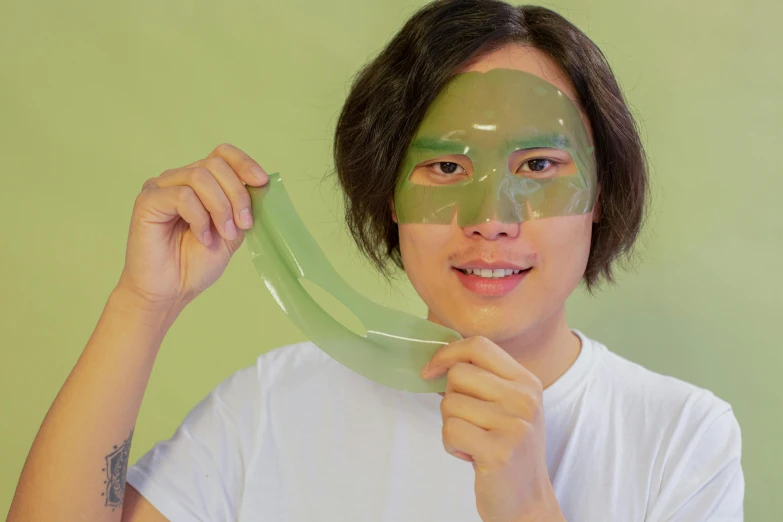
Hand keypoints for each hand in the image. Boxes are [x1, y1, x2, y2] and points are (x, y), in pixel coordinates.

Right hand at [116, 143, 267, 312]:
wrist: (169, 292)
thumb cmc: (195, 264)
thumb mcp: (231, 232)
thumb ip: (242, 208)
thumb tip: (261, 186)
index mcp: (198, 183)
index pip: (222, 154)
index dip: (244, 163)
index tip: (261, 183)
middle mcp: (178, 179)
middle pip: (215, 164)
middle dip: (237, 194)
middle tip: (243, 224)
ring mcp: (160, 187)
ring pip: (200, 177)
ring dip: (220, 207)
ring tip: (223, 234)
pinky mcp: (148, 201)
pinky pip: (182, 196)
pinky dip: (199, 217)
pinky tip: (202, 237)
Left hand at [421, 336, 564, 521]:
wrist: (527, 500)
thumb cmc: (508, 450)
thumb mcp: (507, 406)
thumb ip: (482, 380)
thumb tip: (437, 362)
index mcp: (527, 382)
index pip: (478, 345)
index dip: (447, 353)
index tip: (431, 370)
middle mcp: (524, 399)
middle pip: (459, 374)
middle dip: (450, 398)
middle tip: (468, 422)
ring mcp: (515, 424)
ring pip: (450, 403)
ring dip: (450, 425)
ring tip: (473, 441)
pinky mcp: (499, 451)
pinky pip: (449, 430)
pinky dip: (450, 445)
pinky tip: (470, 455)